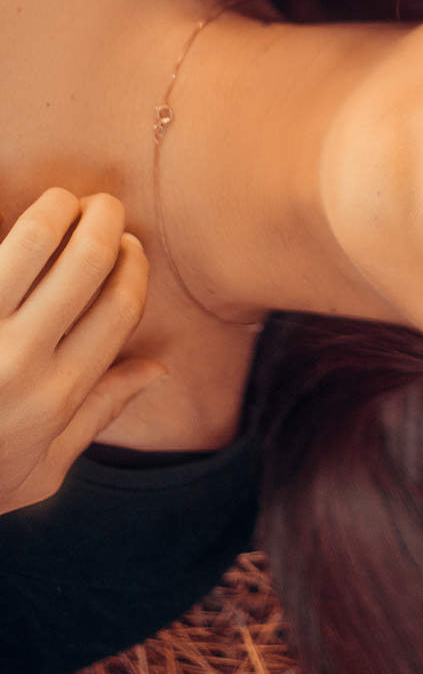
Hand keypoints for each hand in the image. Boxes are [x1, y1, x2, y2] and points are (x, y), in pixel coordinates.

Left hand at [0, 189, 164, 513]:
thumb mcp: (40, 469)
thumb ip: (99, 414)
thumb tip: (156, 368)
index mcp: (56, 395)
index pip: (121, 305)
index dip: (134, 264)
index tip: (129, 246)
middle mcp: (18, 361)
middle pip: (87, 260)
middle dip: (105, 218)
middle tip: (102, 206)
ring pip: (31, 240)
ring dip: (55, 209)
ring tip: (58, 204)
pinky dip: (2, 232)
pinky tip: (8, 230)